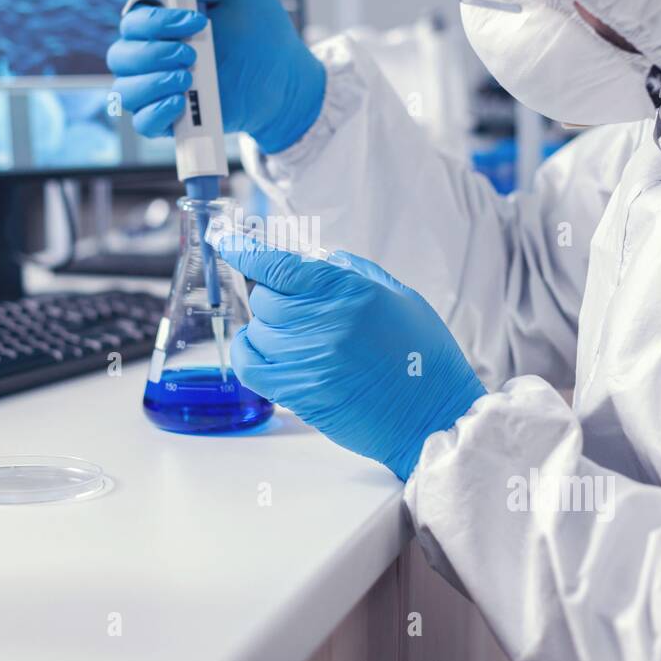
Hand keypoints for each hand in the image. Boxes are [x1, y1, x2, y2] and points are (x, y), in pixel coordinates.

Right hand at [106, 0, 325, 153]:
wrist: (286, 78)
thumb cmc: (262, 30)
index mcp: (162, 24)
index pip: (133, 20)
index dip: (156, 22)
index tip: (199, 23)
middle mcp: (154, 56)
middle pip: (121, 56)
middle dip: (153, 53)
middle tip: (193, 54)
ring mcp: (161, 90)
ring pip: (125, 91)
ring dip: (151, 83)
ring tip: (187, 78)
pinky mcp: (174, 120)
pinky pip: (143, 124)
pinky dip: (155, 113)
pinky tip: (181, 102)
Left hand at [216, 238, 484, 480]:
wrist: (434, 417)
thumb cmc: (424, 359)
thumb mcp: (400, 298)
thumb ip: (355, 273)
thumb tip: (315, 260)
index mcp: (350, 293)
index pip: (279, 265)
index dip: (245, 250)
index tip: (227, 242)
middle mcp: (324, 323)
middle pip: (266, 298)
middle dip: (277, 298)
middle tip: (302, 311)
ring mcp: (308, 360)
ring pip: (257, 331)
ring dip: (269, 330)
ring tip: (299, 338)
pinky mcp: (299, 393)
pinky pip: (250, 366)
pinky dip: (249, 354)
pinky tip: (263, 350)